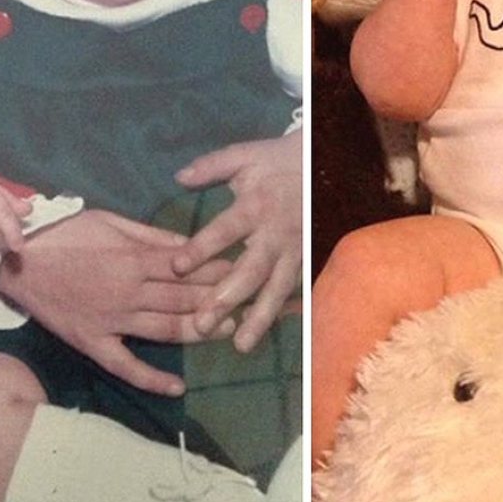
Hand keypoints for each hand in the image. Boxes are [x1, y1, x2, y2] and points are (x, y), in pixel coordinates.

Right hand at [0, 209, 234, 394]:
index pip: (185, 268)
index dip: (215, 270)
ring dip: (198, 331)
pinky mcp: (93, 343)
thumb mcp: (112, 222)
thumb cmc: (66, 234)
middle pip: (181, 299)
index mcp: (133, 260)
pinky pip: (125, 366)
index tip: (240, 270)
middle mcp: (127, 294)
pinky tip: (177, 387)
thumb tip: (190, 245)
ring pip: (164, 330)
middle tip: (244, 300)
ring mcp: (111, 322)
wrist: (17, 260)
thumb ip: (153, 236)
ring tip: (226, 331)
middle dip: (216, 299)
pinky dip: (151, 378)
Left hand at [172, 130, 301, 352]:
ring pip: (276, 289)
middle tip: (202, 324)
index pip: (225, 230)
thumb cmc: (278, 160)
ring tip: (240, 345)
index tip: (177, 267)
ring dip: (259, 318)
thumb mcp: (245, 155)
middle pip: (251, 270)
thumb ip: (211, 166)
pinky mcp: (305, 260)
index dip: (202, 248)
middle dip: (227, 298)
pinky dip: (279, 314)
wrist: (325, 161)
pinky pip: (293, 291)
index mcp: (256, 205)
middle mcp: (275, 234)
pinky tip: (261, 333)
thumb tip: (178, 177)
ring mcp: (294, 251)